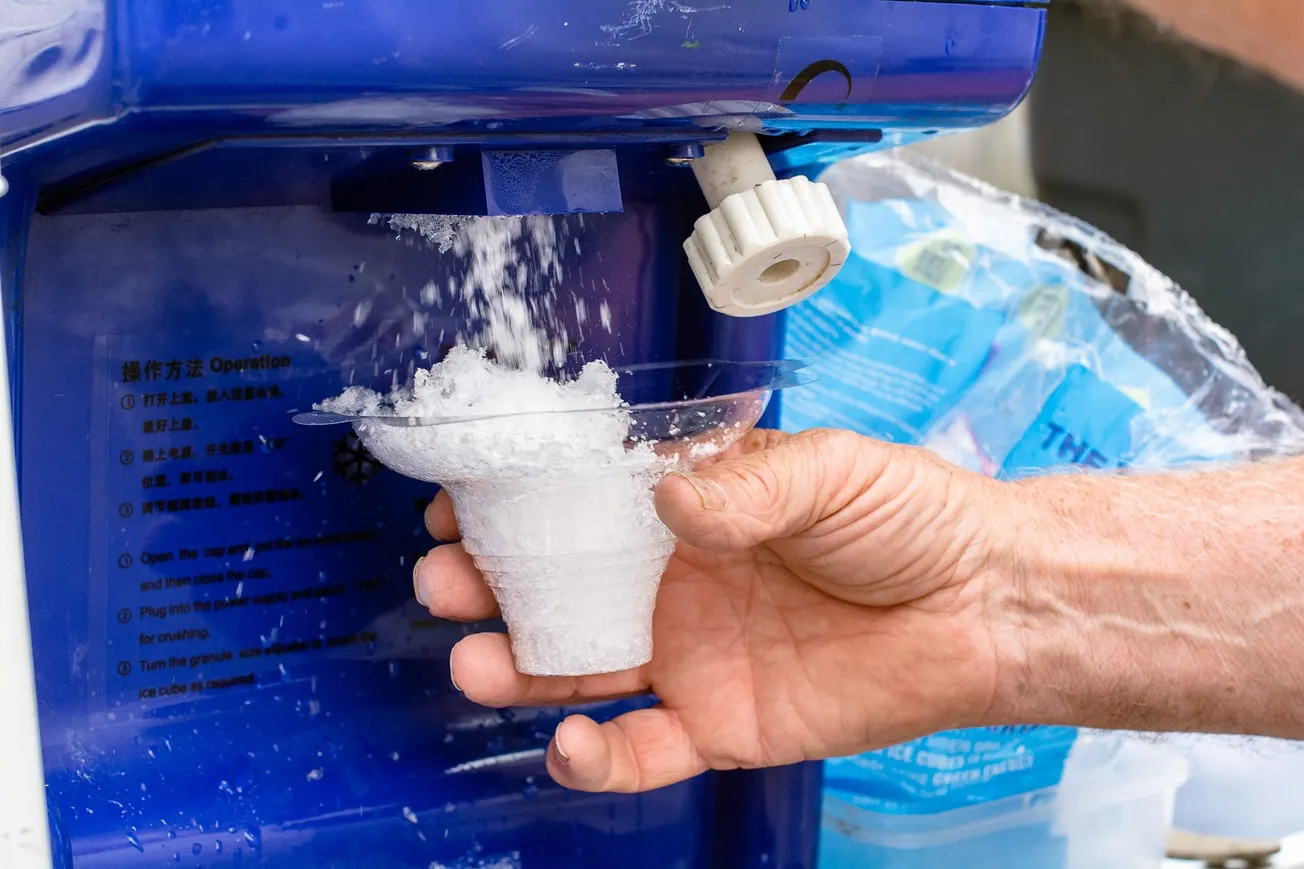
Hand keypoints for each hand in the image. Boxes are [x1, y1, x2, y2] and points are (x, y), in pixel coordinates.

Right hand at [415, 428, 1007, 792]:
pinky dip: (597, 758)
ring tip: (470, 660)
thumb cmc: (908, 517)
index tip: (462, 499)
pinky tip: (565, 742)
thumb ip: (742, 487)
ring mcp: (689, 656)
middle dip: (492, 587)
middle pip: (559, 591)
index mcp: (689, 512)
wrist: (981, 603)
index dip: (519, 505)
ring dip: (517, 672)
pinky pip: (643, 750)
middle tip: (444, 579)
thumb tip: (666, 492)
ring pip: (579, 671)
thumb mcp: (826, 470)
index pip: (582, 507)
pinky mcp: (719, 722)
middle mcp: (673, 584)